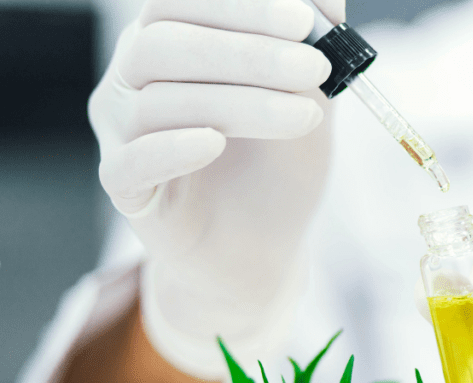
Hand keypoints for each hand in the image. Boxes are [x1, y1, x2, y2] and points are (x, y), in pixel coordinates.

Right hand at [89, 0, 345, 378]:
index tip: (304, 19)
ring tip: (307, 114)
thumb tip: (330, 2)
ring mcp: (123, 133)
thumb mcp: (309, 100)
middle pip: (165, 44)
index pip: (181, 2)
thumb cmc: (278, 166)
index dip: (240, 5)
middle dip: (249, 51)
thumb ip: (314, 51)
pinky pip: (130, 163)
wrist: (264, 249)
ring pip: (157, 102)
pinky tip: (216, 143)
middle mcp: (134, 78)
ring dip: (240, 101)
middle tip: (315, 67)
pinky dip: (172, 148)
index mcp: (172, 41)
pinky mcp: (126, 191)